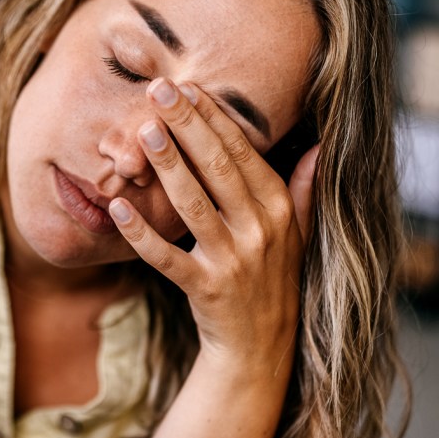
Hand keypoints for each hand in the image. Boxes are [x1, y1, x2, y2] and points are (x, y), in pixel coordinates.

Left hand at [109, 77, 318, 369]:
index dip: (216, 118)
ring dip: (168, 166)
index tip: (190, 87)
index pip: (244, 153)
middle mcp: (260, 231)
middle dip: (187, 126)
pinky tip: (118, 209)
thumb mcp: (298, 235)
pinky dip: (142, 234)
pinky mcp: (205, 289)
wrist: (261, 349)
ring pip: (194, 205)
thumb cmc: (274, 282)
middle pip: (218, 168)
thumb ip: (305, 190)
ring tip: (144, 131)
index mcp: (280, 210)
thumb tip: (320, 147)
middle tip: (159, 91)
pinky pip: (167, 258)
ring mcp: (233, 261)